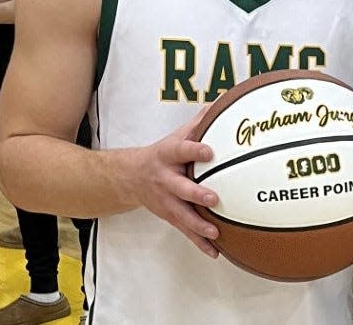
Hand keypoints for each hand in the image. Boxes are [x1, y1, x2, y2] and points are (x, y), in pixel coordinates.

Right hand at [126, 112, 220, 257]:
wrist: (129, 177)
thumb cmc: (164, 153)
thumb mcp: (178, 135)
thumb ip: (200, 122)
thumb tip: (223, 101)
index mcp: (168, 155)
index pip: (182, 150)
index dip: (195, 150)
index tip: (209, 151)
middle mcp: (165, 179)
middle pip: (180, 188)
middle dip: (196, 194)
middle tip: (213, 198)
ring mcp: (166, 200)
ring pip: (182, 215)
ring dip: (198, 225)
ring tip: (215, 232)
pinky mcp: (169, 216)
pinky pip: (185, 231)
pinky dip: (200, 243)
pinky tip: (215, 252)